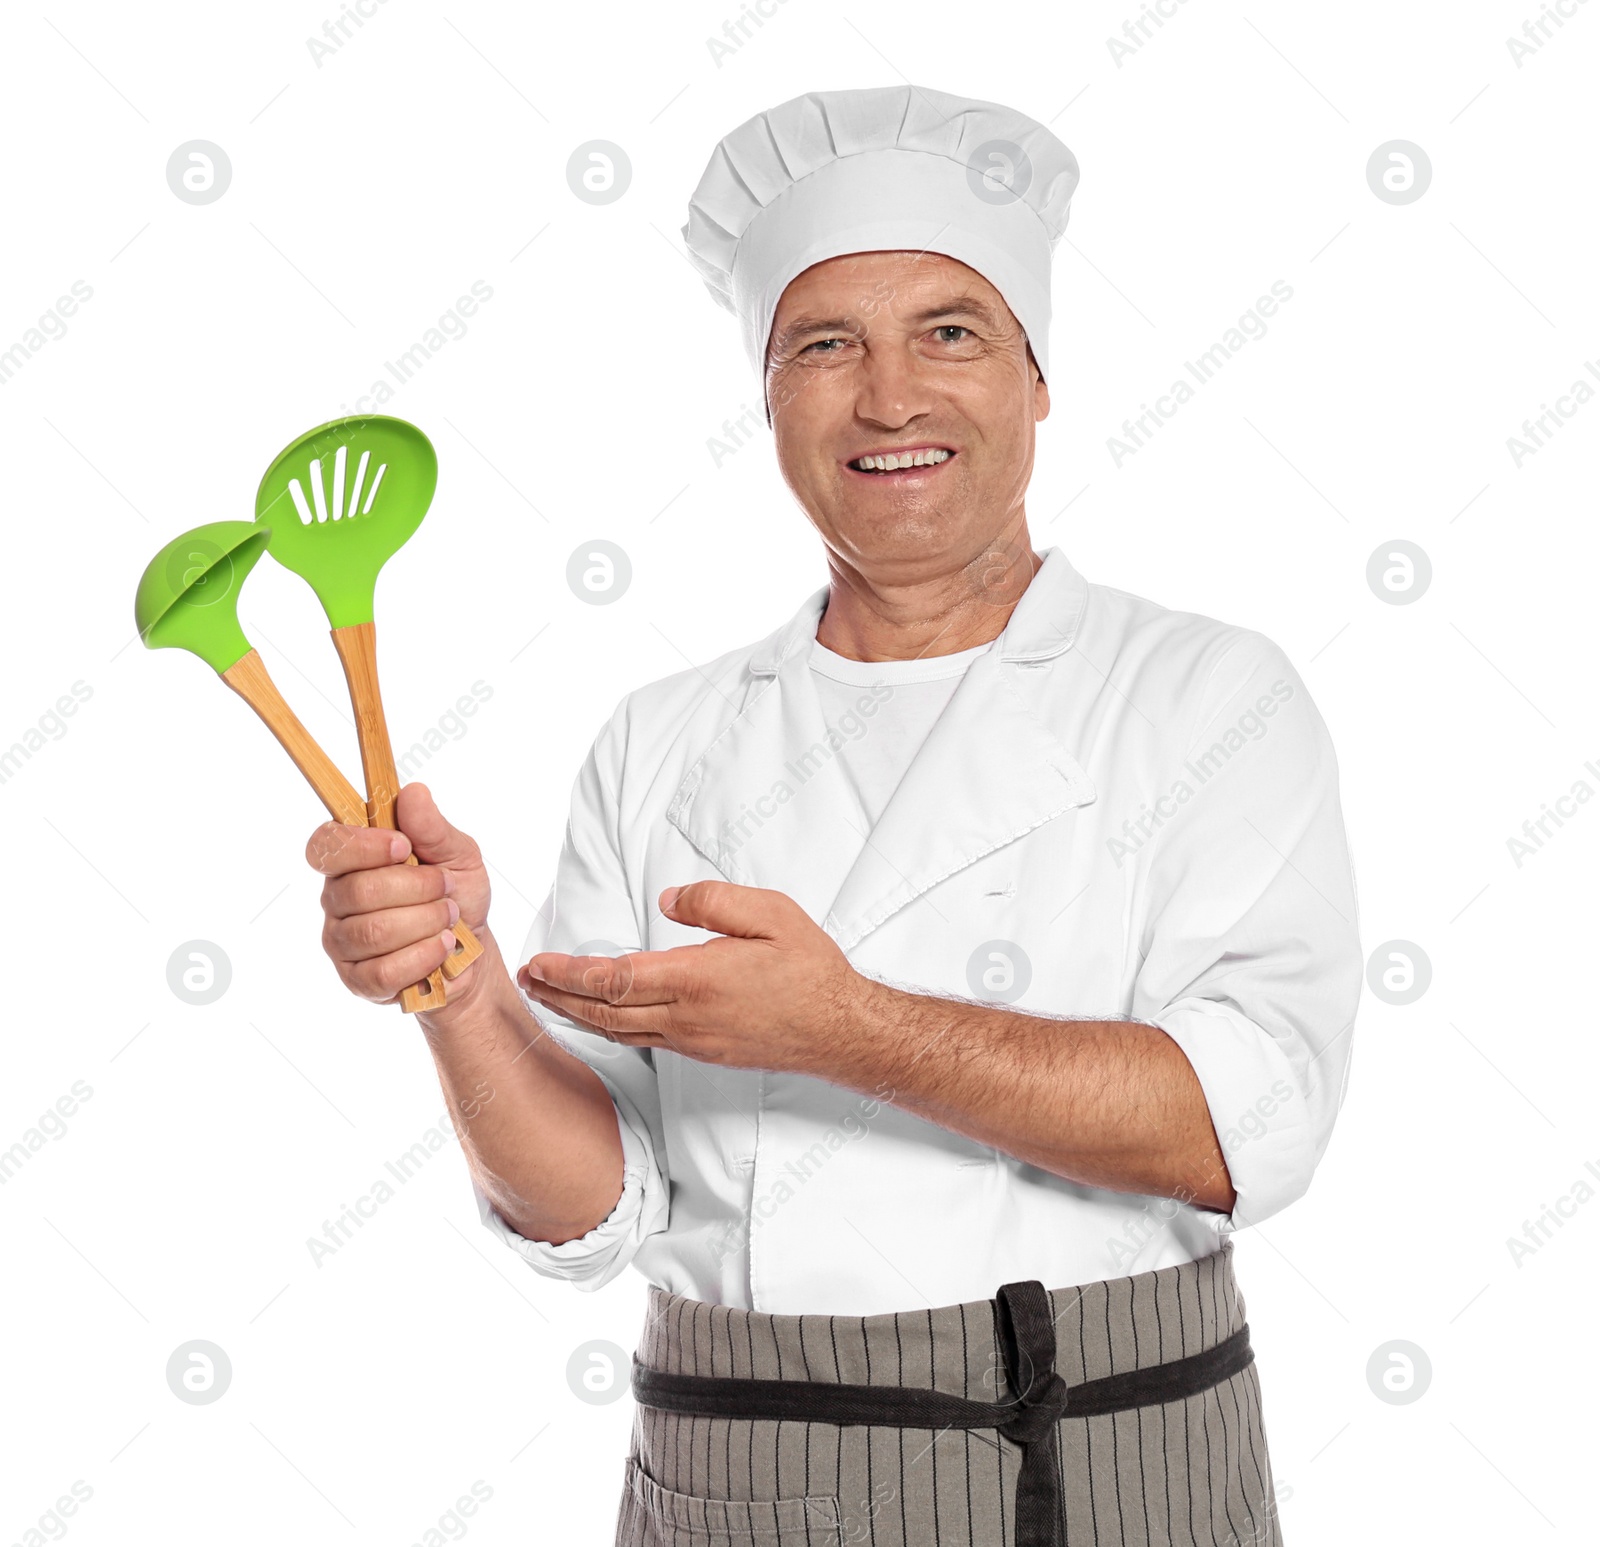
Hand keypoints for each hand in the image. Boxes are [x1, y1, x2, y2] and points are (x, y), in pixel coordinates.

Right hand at [307, 782, 490, 1006]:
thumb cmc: (457, 897)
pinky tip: (441, 946)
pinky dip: (423, 956)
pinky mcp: (357, 980)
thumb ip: (434, 828)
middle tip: (446, 890)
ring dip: (425, 922)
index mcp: (353, 860)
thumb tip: (413, 793)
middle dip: (416, 889)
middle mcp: (337, 899)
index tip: (403, 847)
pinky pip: (383, 971)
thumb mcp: (459, 855)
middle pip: (358, 891)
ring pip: (372, 932)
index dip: (362, 847)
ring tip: (449, 918)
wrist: (472, 952)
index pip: (326, 846)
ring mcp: (342, 942)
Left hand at [516, 881, 866, 1072]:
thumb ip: (713, 902)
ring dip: (576, 1016)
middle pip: (603, 1012)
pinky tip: (601, 1018)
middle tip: (525, 980)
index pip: (614, 979)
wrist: (840, 1029)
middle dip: (558, 995)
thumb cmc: (810, 969)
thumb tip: (668, 902)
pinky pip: (642, 1042)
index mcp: (697, 979)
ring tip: (547, 998)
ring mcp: (693, 1041)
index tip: (539, 962)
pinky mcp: (703, 1052)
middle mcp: (686, 1018)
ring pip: (618, 1032)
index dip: (569, 973)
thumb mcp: (770, 913)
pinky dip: (609, 1028)